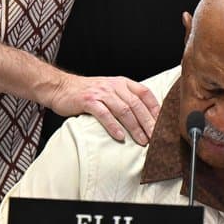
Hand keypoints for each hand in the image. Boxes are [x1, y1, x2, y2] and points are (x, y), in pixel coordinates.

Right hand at [42, 74, 159, 144]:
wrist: (61, 87)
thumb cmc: (87, 92)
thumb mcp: (108, 90)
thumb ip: (124, 99)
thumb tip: (144, 118)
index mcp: (121, 83)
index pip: (144, 93)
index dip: (155, 108)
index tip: (163, 123)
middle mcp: (113, 86)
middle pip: (136, 104)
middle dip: (148, 122)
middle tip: (156, 137)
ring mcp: (101, 93)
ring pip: (124, 110)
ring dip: (135, 127)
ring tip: (142, 141)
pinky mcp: (88, 101)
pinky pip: (105, 114)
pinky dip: (113, 126)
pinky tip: (120, 137)